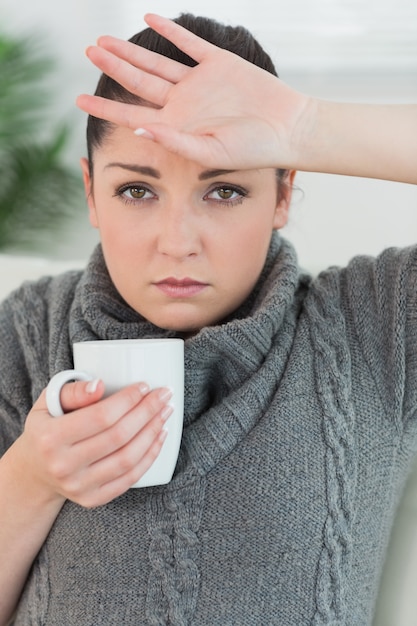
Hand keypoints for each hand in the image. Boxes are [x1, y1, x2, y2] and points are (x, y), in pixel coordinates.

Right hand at [14, 379, 171, 506]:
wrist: (35, 471)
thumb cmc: (47, 428)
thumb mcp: (50, 401)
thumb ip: (73, 390)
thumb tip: (100, 385)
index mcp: (51, 438)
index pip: (100, 416)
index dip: (128, 400)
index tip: (144, 386)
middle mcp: (63, 466)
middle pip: (118, 437)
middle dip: (147, 412)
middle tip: (164, 395)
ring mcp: (79, 487)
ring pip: (128, 459)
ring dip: (153, 433)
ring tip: (165, 413)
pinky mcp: (92, 500)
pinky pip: (130, 479)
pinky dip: (150, 456)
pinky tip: (159, 437)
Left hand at [76, 13, 312, 170]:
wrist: (288, 130)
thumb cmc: (252, 151)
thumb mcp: (211, 153)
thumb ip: (174, 141)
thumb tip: (138, 130)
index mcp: (177, 127)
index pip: (132, 116)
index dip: (104, 108)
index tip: (77, 99)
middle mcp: (183, 104)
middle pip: (139, 81)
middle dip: (112, 67)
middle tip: (88, 50)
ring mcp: (199, 83)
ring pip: (157, 62)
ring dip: (132, 50)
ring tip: (105, 39)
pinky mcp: (219, 63)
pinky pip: (189, 44)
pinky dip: (171, 30)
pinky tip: (150, 18)